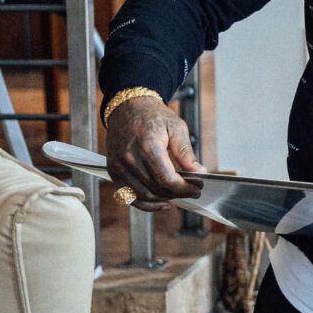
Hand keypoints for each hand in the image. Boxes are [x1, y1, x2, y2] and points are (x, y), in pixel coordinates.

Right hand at [105, 95, 204, 211]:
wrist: (127, 107)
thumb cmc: (153, 116)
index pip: (167, 179)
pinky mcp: (113, 172)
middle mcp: (130, 159)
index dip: (185, 188)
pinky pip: (130, 197)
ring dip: (165, 199)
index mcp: (148, 147)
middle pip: (157, 189)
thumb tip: (199, 173)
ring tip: (179, 194)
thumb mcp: (176, 128)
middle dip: (179, 193)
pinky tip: (163, 203)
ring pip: (145, 196)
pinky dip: (147, 204)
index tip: (198, 188)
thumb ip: (186, 153)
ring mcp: (119, 167)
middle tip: (193, 190)